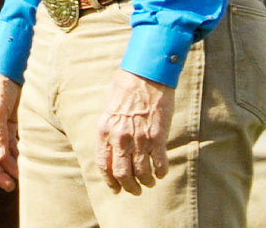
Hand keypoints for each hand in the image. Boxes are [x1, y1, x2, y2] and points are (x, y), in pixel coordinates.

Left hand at [96, 68, 174, 194]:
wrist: (145, 76)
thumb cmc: (125, 90)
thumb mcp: (108, 111)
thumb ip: (109, 131)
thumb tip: (111, 151)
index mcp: (105, 132)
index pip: (104, 165)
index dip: (110, 181)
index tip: (116, 189)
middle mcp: (120, 138)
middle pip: (123, 174)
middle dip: (129, 187)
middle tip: (135, 190)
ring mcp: (139, 139)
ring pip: (142, 173)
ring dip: (146, 182)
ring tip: (150, 182)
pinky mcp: (157, 137)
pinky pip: (159, 163)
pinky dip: (160, 172)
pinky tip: (161, 172)